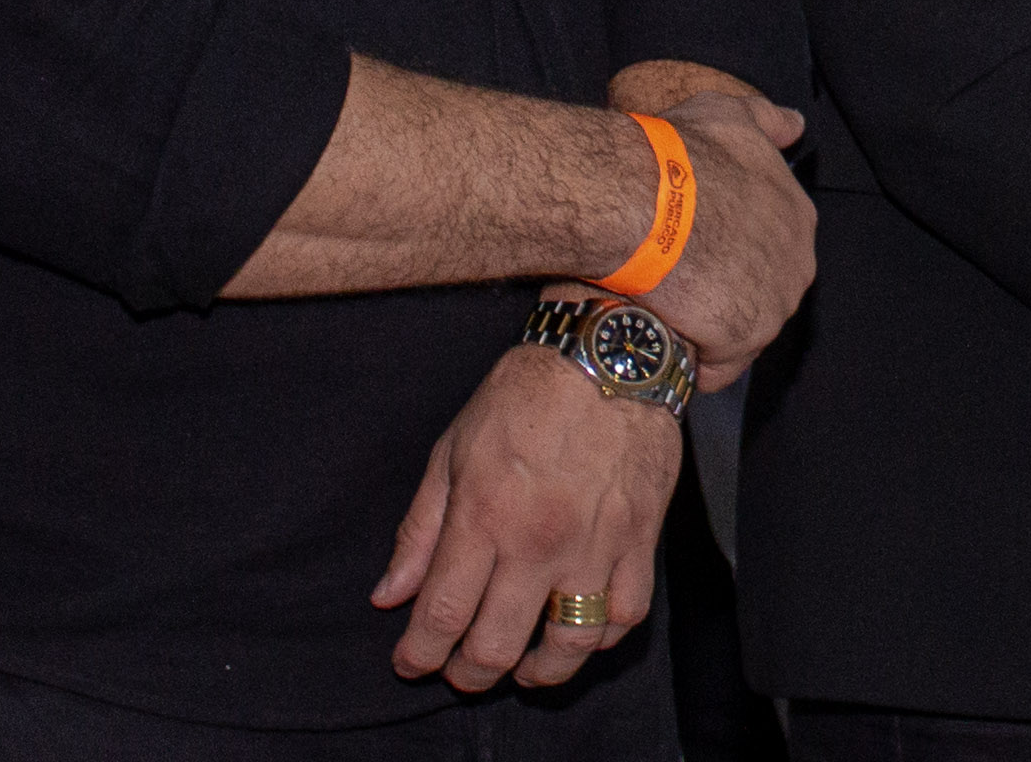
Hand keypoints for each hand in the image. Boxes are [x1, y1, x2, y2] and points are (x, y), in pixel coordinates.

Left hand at [371, 337, 680, 690]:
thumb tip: (389, 594)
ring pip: (567, 644)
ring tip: (522, 670)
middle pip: (497, 644)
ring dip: (538, 673)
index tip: (410, 663)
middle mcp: (539, 540)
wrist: (609, 356)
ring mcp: (595, 544)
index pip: (441, 613)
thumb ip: (420, 530)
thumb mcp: (452, 450)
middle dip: (468, 674)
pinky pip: (625, 615)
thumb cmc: (523, 397)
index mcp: (484, 515)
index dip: (419, 654)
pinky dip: (601, 639)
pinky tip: (580, 634)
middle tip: (460, 672)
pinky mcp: (640, 538)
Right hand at [637, 87, 813, 387]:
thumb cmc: (680, 154)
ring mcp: (774, 305)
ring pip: (741, 330)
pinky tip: (665, 339)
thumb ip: (768, 121)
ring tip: (665, 308)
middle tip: (678, 278)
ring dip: (707, 326)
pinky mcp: (742, 339)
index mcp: (798, 216)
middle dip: (725, 290)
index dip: (732, 247)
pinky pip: (717, 368)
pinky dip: (693, 361)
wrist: (640, 198)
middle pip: (762, 290)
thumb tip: (795, 126)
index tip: (696, 243)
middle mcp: (798, 264)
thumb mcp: (730, 116)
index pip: (771, 245)